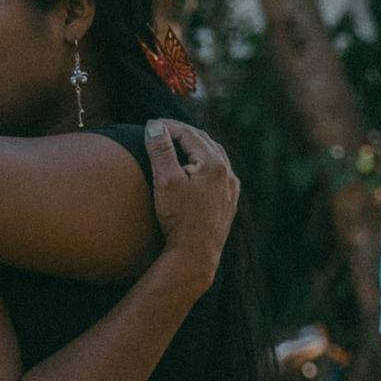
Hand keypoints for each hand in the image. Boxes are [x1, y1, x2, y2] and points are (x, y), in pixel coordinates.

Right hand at [146, 120, 238, 270]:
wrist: (195, 255)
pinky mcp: (229, 202)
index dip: (167, 127)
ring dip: (196, 146)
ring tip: (177, 143)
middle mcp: (228, 173)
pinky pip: (219, 174)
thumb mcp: (166, 181)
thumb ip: (161, 150)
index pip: (188, 133)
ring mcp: (231, 189)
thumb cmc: (179, 219)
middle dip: (182, 133)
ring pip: (215, 156)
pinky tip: (197, 168)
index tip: (149, 126)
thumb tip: (154, 126)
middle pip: (204, 141)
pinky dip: (206, 164)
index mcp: (214, 164)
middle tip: (161, 130)